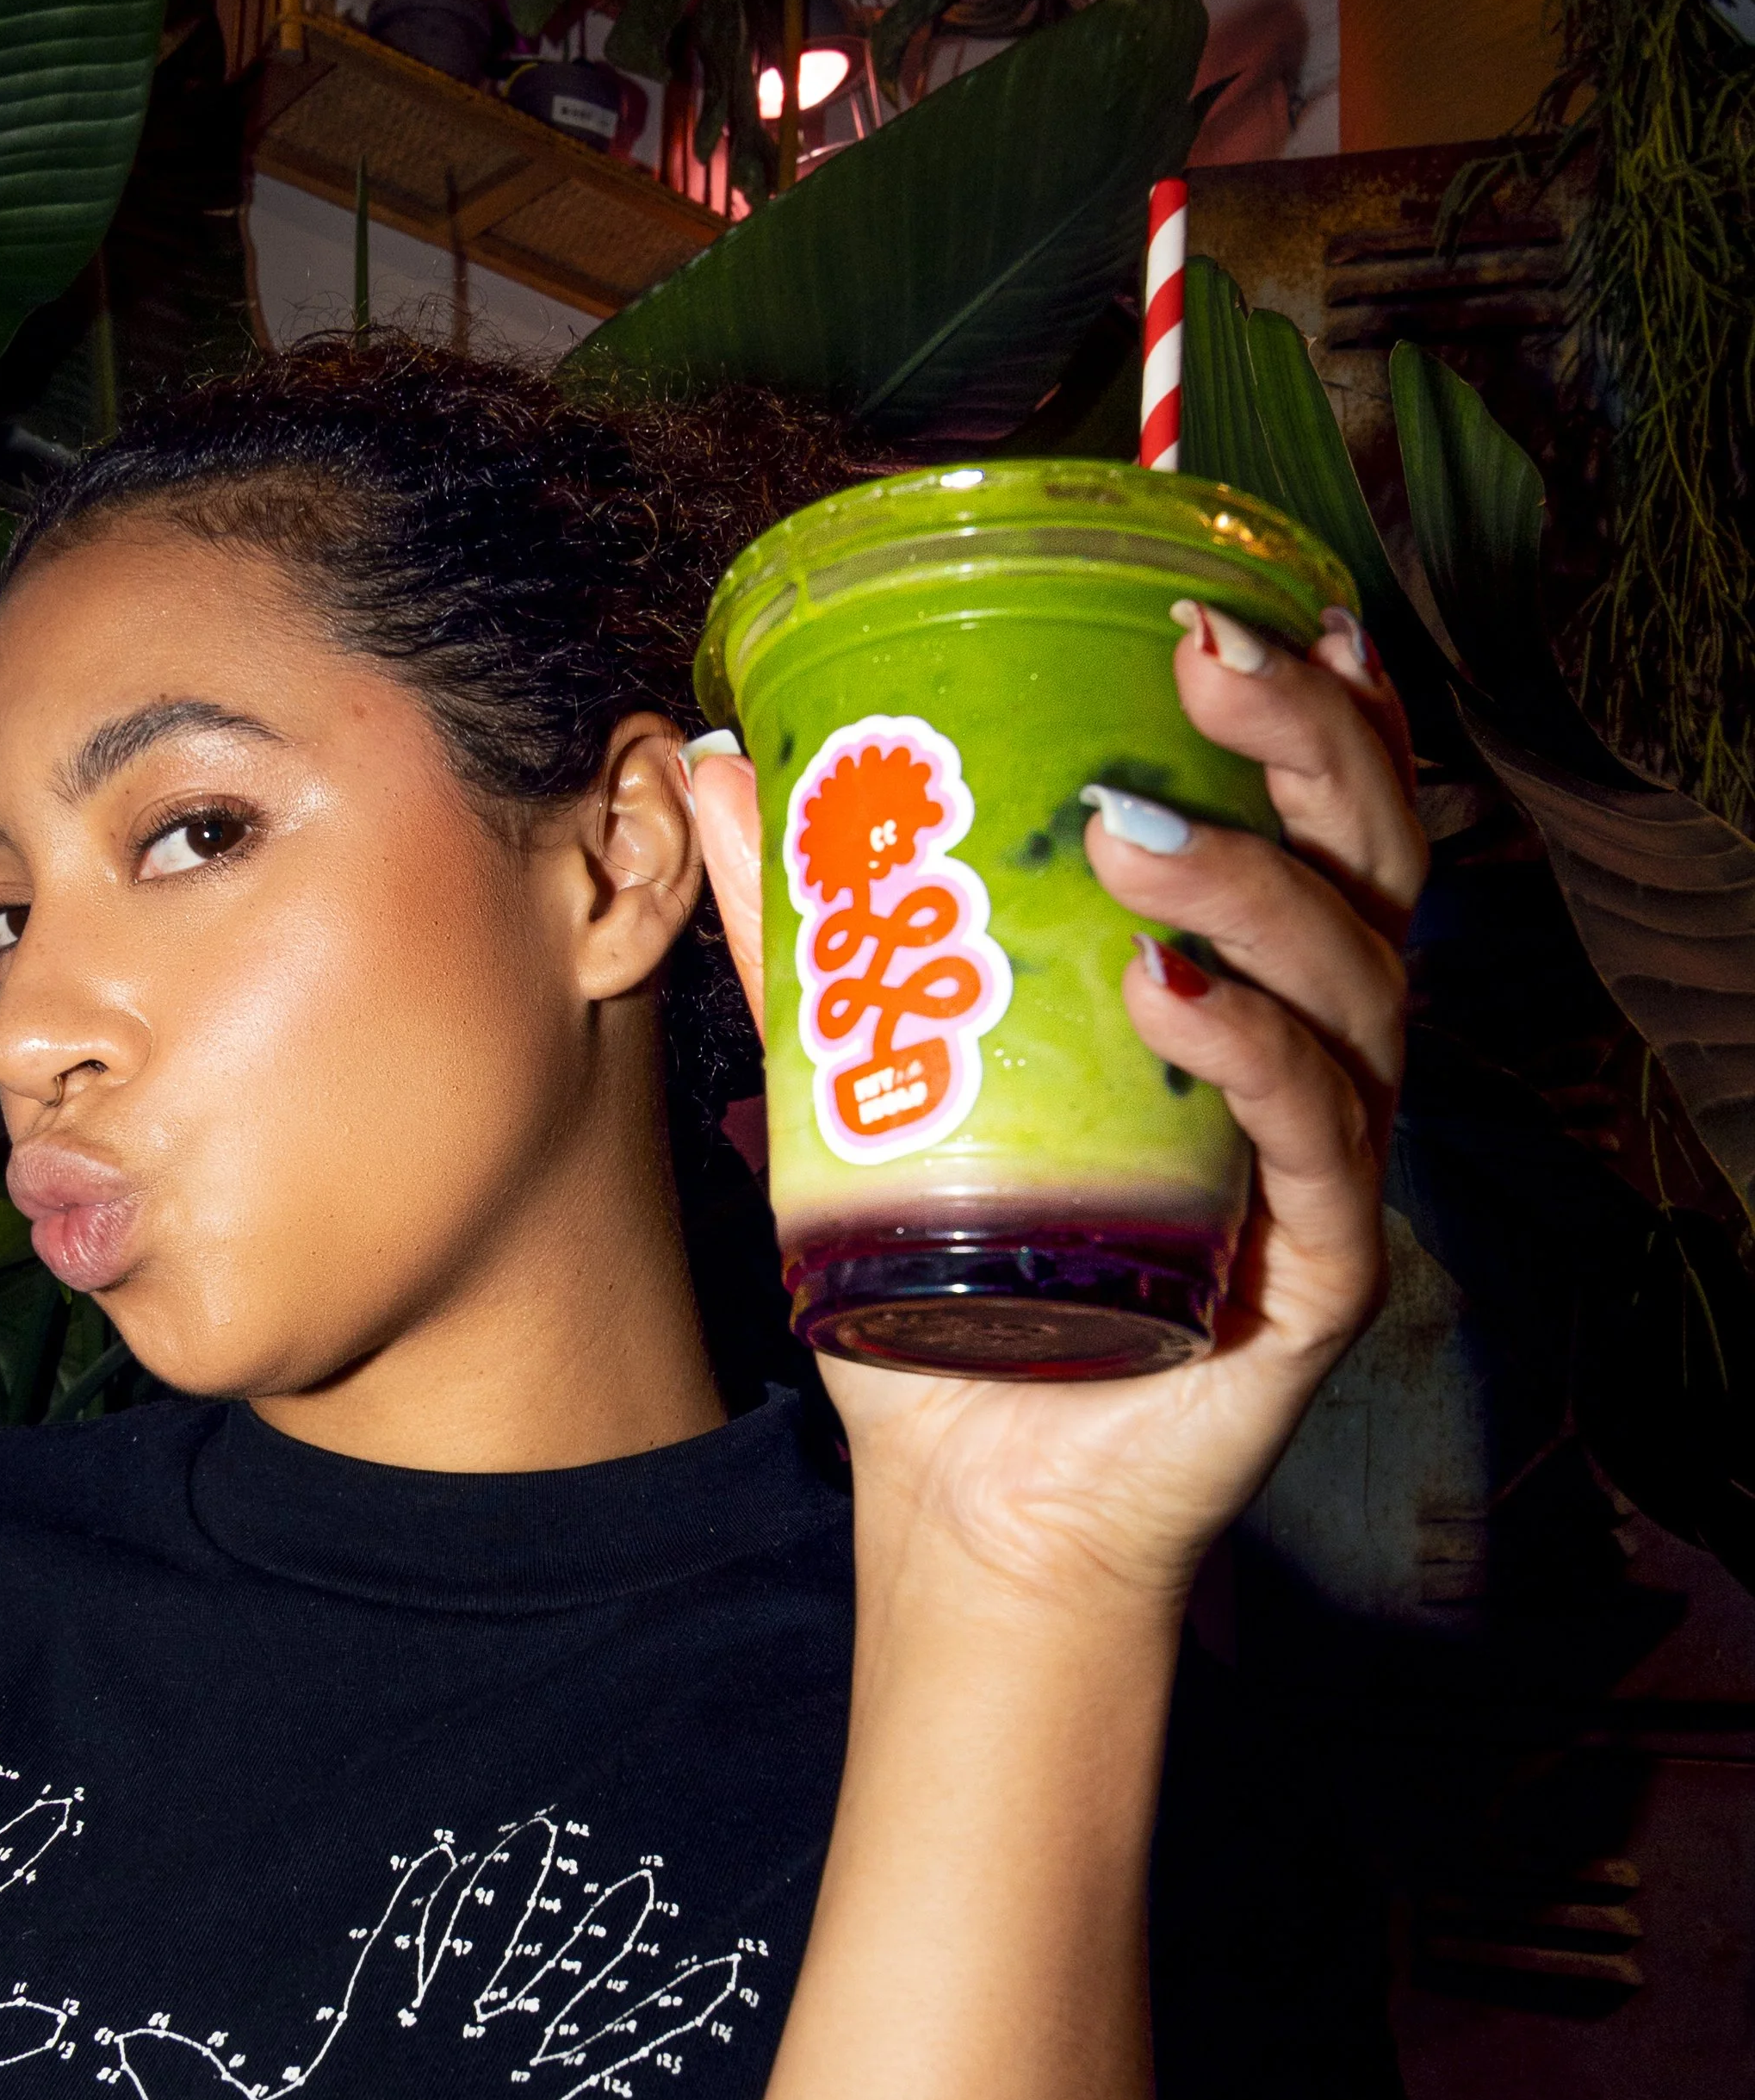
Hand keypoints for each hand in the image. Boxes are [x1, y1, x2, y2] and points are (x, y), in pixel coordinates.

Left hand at [691, 609, 1424, 1612]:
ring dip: (1253, 893)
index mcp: (1239, 992)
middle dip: (1304, 740)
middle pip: (1369, 862)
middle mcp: (1313, 1059)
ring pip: (1354, 990)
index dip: (1315, 703)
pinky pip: (1317, 1147)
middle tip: (1203, 655)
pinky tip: (1171, 1001)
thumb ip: (809, 930)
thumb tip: (729, 760)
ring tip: (1129, 837)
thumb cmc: (940, 1289)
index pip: (1315, 817)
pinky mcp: (1315, 1278)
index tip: (1246, 599)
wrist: (972, 1500)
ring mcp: (1325, 1169)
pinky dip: (1253, 1063)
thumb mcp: (856, 1083)